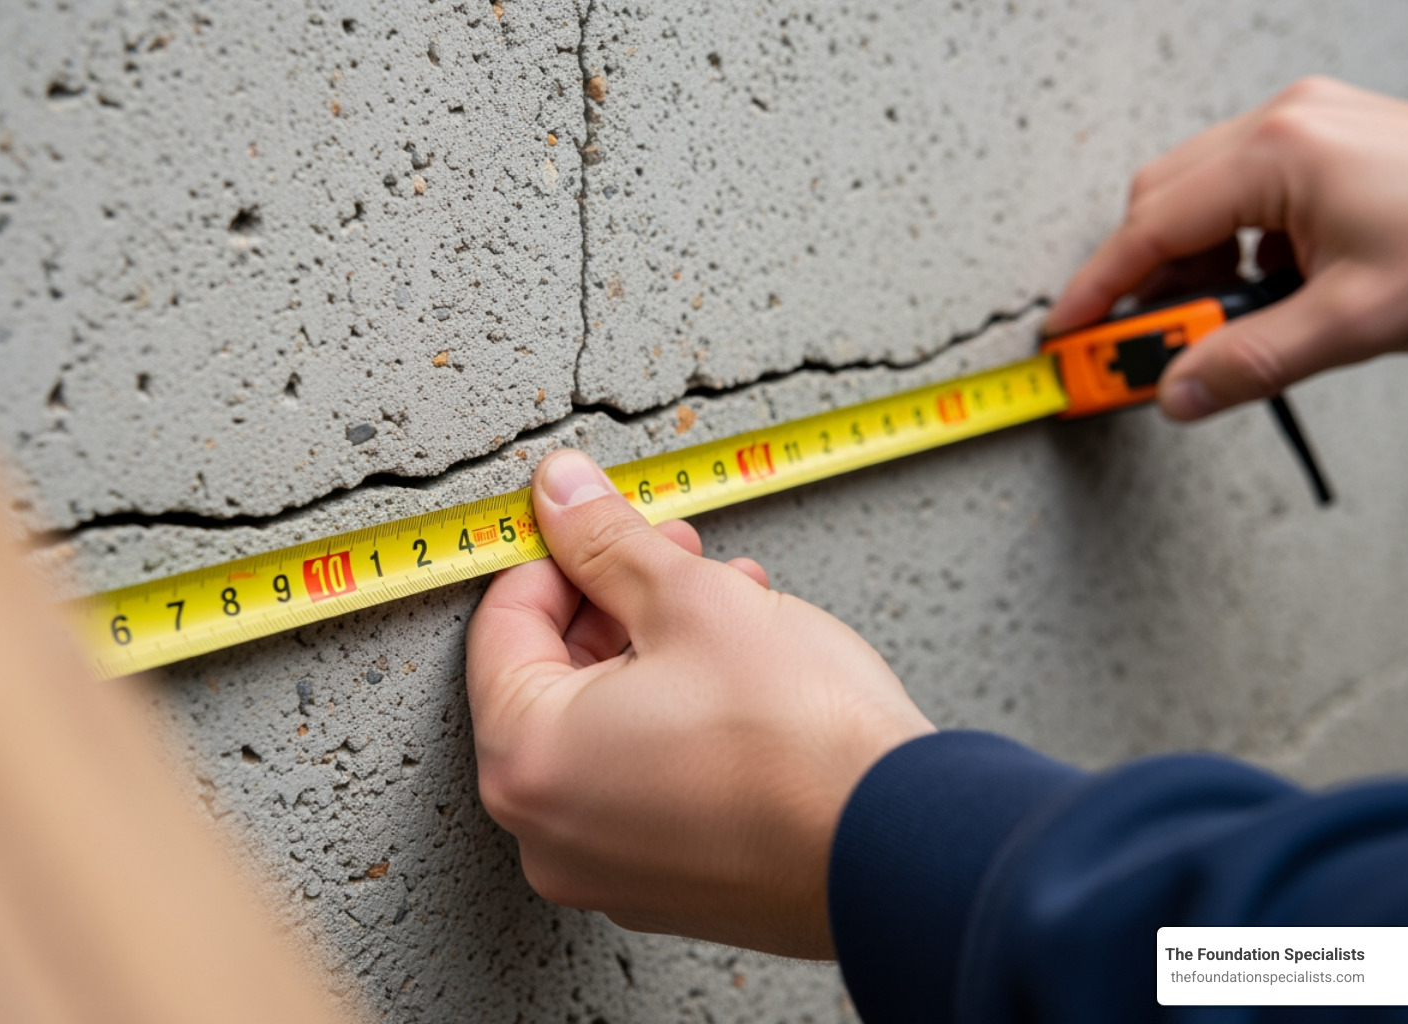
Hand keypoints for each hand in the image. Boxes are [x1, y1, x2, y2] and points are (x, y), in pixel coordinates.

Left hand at [465, 450, 933, 957]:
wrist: (906, 849)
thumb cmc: (801, 740)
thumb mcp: (692, 600)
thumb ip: (606, 540)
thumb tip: (561, 493)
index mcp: (529, 761)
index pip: (502, 625)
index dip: (554, 554)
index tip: (593, 521)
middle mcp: (549, 833)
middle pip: (552, 680)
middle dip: (616, 601)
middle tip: (675, 556)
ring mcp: (609, 871)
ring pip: (605, 729)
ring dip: (656, 652)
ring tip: (731, 603)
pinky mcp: (669, 887)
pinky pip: (644, 781)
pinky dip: (676, 720)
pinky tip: (742, 674)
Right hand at [1045, 76, 1407, 419]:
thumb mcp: (1354, 323)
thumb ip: (1249, 362)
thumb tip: (1176, 392)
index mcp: (1281, 153)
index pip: (1150, 227)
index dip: (1099, 289)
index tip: (1068, 335)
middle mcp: (1285, 122)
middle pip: (1161, 202)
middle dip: (1143, 280)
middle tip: (1143, 348)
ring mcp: (1307, 124)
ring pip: (1198, 196)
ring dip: (1191, 265)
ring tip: (1221, 325)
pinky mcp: (1327, 140)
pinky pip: (1242, 191)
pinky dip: (1232, 246)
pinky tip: (1263, 288)